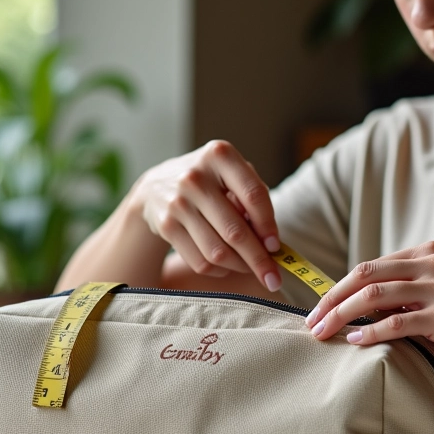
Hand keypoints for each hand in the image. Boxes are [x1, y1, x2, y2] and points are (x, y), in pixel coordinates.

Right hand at [131, 140, 282, 291]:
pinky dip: (219, 270)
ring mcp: (177, 202)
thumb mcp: (232, 174)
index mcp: (219, 156)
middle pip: (235, 231)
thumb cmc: (210, 181)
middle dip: (259, 260)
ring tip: (250, 269)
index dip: (268, 225)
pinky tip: (227, 265)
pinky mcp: (165, 225)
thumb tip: (268, 241)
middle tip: (273, 278)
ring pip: (217, 252)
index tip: (276, 247)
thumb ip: (254, 197)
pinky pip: (199, 261)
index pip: (253, 195)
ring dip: (240, 267)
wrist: (157, 186)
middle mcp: (195, 177)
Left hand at [304, 240, 433, 396]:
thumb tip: (359, 307)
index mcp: (428, 253)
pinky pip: (396, 322)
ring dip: (340, 315)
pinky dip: (370, 331)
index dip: (338, 288)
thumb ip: (407, 293)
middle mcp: (432, 263)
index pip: (369, 266)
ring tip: (321, 333)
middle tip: (309, 322)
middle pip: (364, 275)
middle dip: (330, 299)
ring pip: (374, 296)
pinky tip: (354, 341)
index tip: (319, 308)